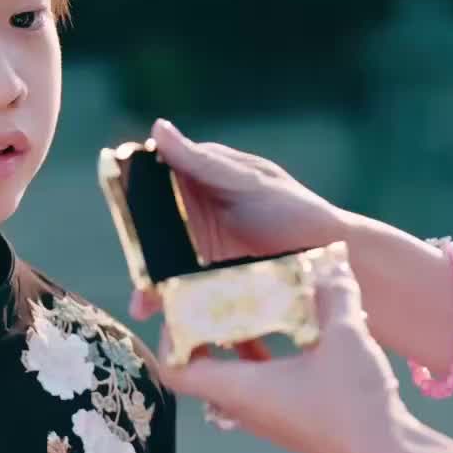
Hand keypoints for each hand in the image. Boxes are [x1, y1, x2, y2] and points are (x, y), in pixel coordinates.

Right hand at [128, 120, 343, 319]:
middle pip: (151, 236)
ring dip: (152, 290)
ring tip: (148, 308)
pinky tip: (173, 324)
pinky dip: (177, 309)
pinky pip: (186, 295)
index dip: (130, 201)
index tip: (120, 218)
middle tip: (136, 283)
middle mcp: (193, 216)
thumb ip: (203, 162)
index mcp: (198, 181)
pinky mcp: (213, 283)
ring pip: (163, 269)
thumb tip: (158, 128)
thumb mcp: (248, 182)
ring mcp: (200, 252)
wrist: (332, 256)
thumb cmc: (293, 208)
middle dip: (139, 259)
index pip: (151, 186)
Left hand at [149, 251, 405, 452]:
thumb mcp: (346, 336)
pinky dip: (266, 363)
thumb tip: (333, 263)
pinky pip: (260, 389)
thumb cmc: (355, 402)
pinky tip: (298, 339)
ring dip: (239, 347)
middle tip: (221, 302)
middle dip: (206, 334)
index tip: (185, 310)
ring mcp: (266, 419)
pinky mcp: (289, 423)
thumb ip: (335, 295)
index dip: (170, 339)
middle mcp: (243, 408)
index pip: (175, 369)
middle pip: (202, 370)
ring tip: (258, 314)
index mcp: (239, 388)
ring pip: (233, 380)